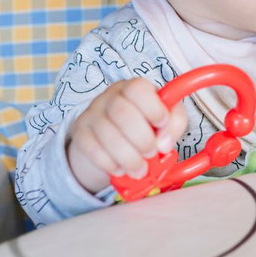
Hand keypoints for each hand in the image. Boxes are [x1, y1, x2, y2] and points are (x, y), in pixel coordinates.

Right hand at [66, 78, 187, 193]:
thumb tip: (164, 144)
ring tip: (140, 170)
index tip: (162, 124)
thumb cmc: (147, 122)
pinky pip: (91, 148)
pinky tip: (120, 169)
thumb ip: (175, 124)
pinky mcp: (80, 132)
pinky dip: (108, 163)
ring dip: (127, 157)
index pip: (138, 89)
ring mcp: (92, 113)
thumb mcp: (168, 118)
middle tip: (151, 154)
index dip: (152, 108)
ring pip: (107, 133)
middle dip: (141, 139)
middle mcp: (111, 96)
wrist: (115, 135)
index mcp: (135, 87)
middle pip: (122, 113)